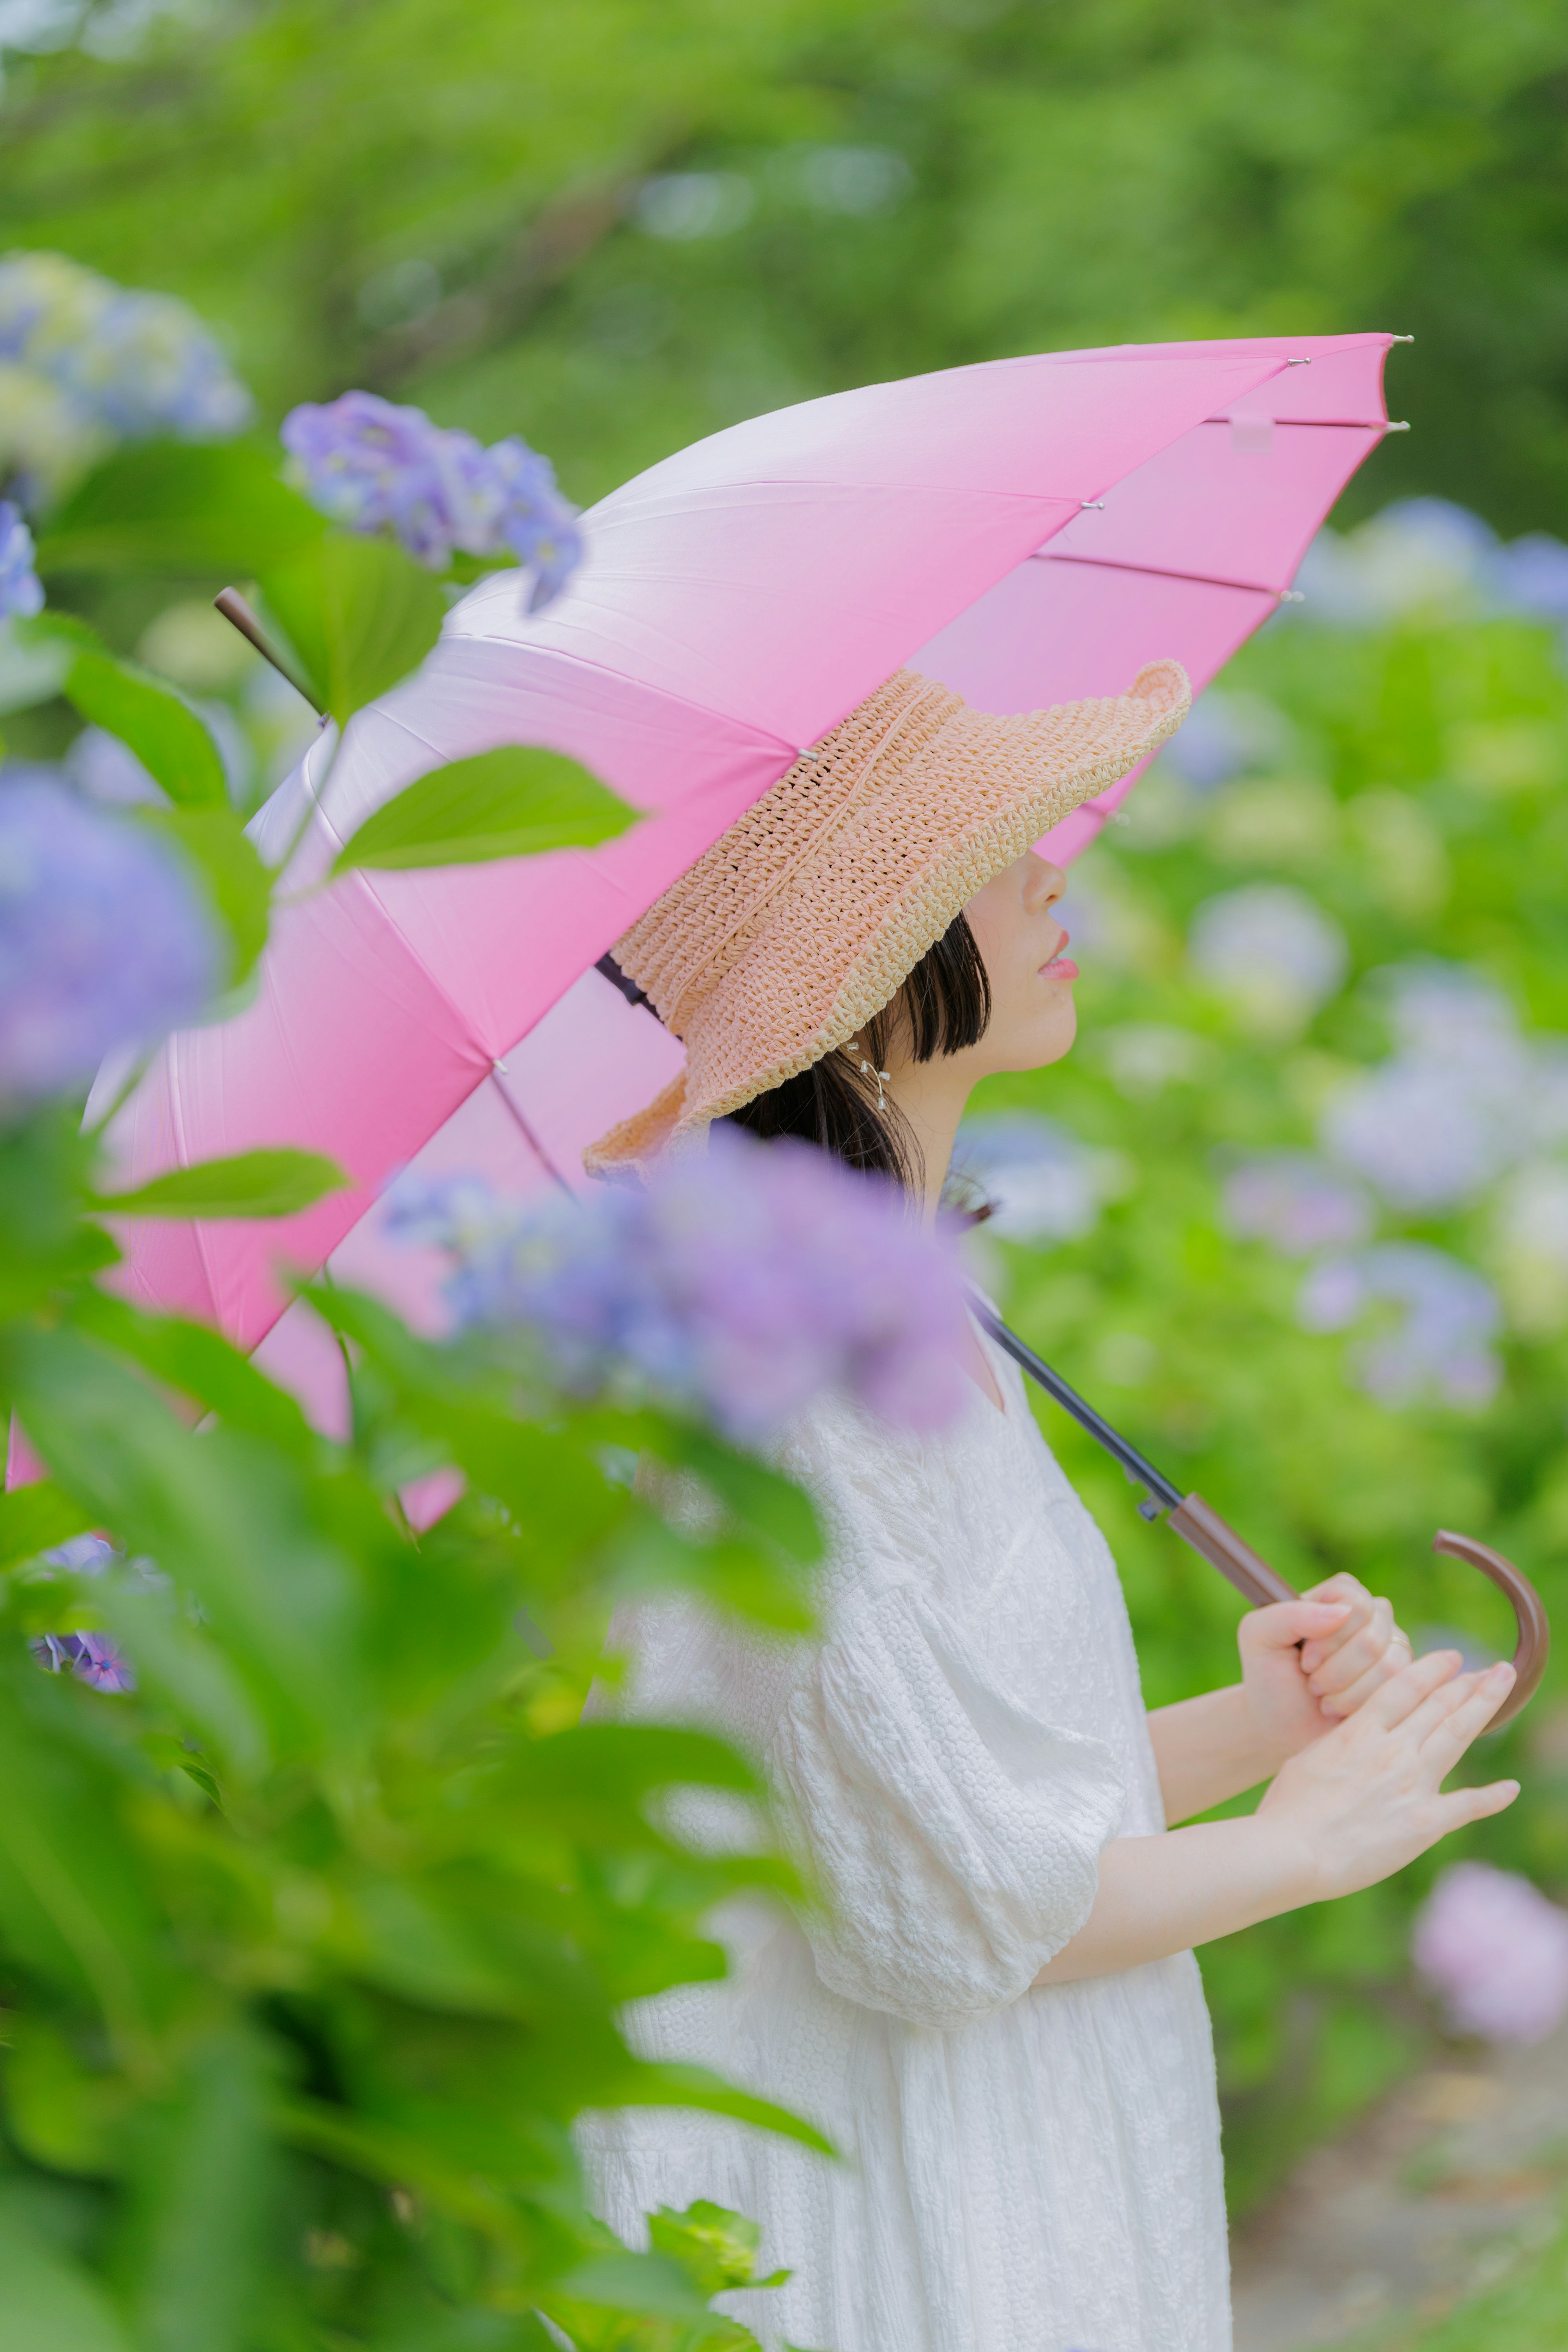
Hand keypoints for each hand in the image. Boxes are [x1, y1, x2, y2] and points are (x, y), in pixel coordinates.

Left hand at [1238, 1573, 1411, 1767]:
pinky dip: (1359, 1703)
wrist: (1280, 1725)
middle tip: (1310, 1680)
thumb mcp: (1259, 1636)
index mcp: (1337, 1595)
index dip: (1330, 1635)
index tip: (1304, 1657)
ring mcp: (1391, 1646)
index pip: (1355, 1600)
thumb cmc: (1268, 1676)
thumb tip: (1342, 1612)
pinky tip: (1338, 1708)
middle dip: (1335, 1669)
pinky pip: (1399, 1686)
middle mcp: (1370, 1615)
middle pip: (1373, 1635)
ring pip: (1389, 1663)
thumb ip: (1289, 1615)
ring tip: (1322, 1694)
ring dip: (1346, 1689)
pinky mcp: (1402, 1678)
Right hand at [1257, 1647, 1519, 1902]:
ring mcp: (1412, 1784)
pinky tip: (1510, 1788)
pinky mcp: (1424, 1822)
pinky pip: (1466, 1805)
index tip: (1451, 1657)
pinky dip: (1492, 1797)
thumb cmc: (1289, 1807)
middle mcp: (1392, 1750)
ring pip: (1456, 1735)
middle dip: (1470, 1683)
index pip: (1404, 1686)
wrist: (1293, 1850)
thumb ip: (1340, 1743)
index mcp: (1359, 1732)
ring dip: (1484, 1707)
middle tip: (1496, 1669)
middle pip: (1439, 1705)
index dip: (1432, 1669)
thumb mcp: (1309, 1758)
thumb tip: (1356, 1737)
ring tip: (1504, 1685)